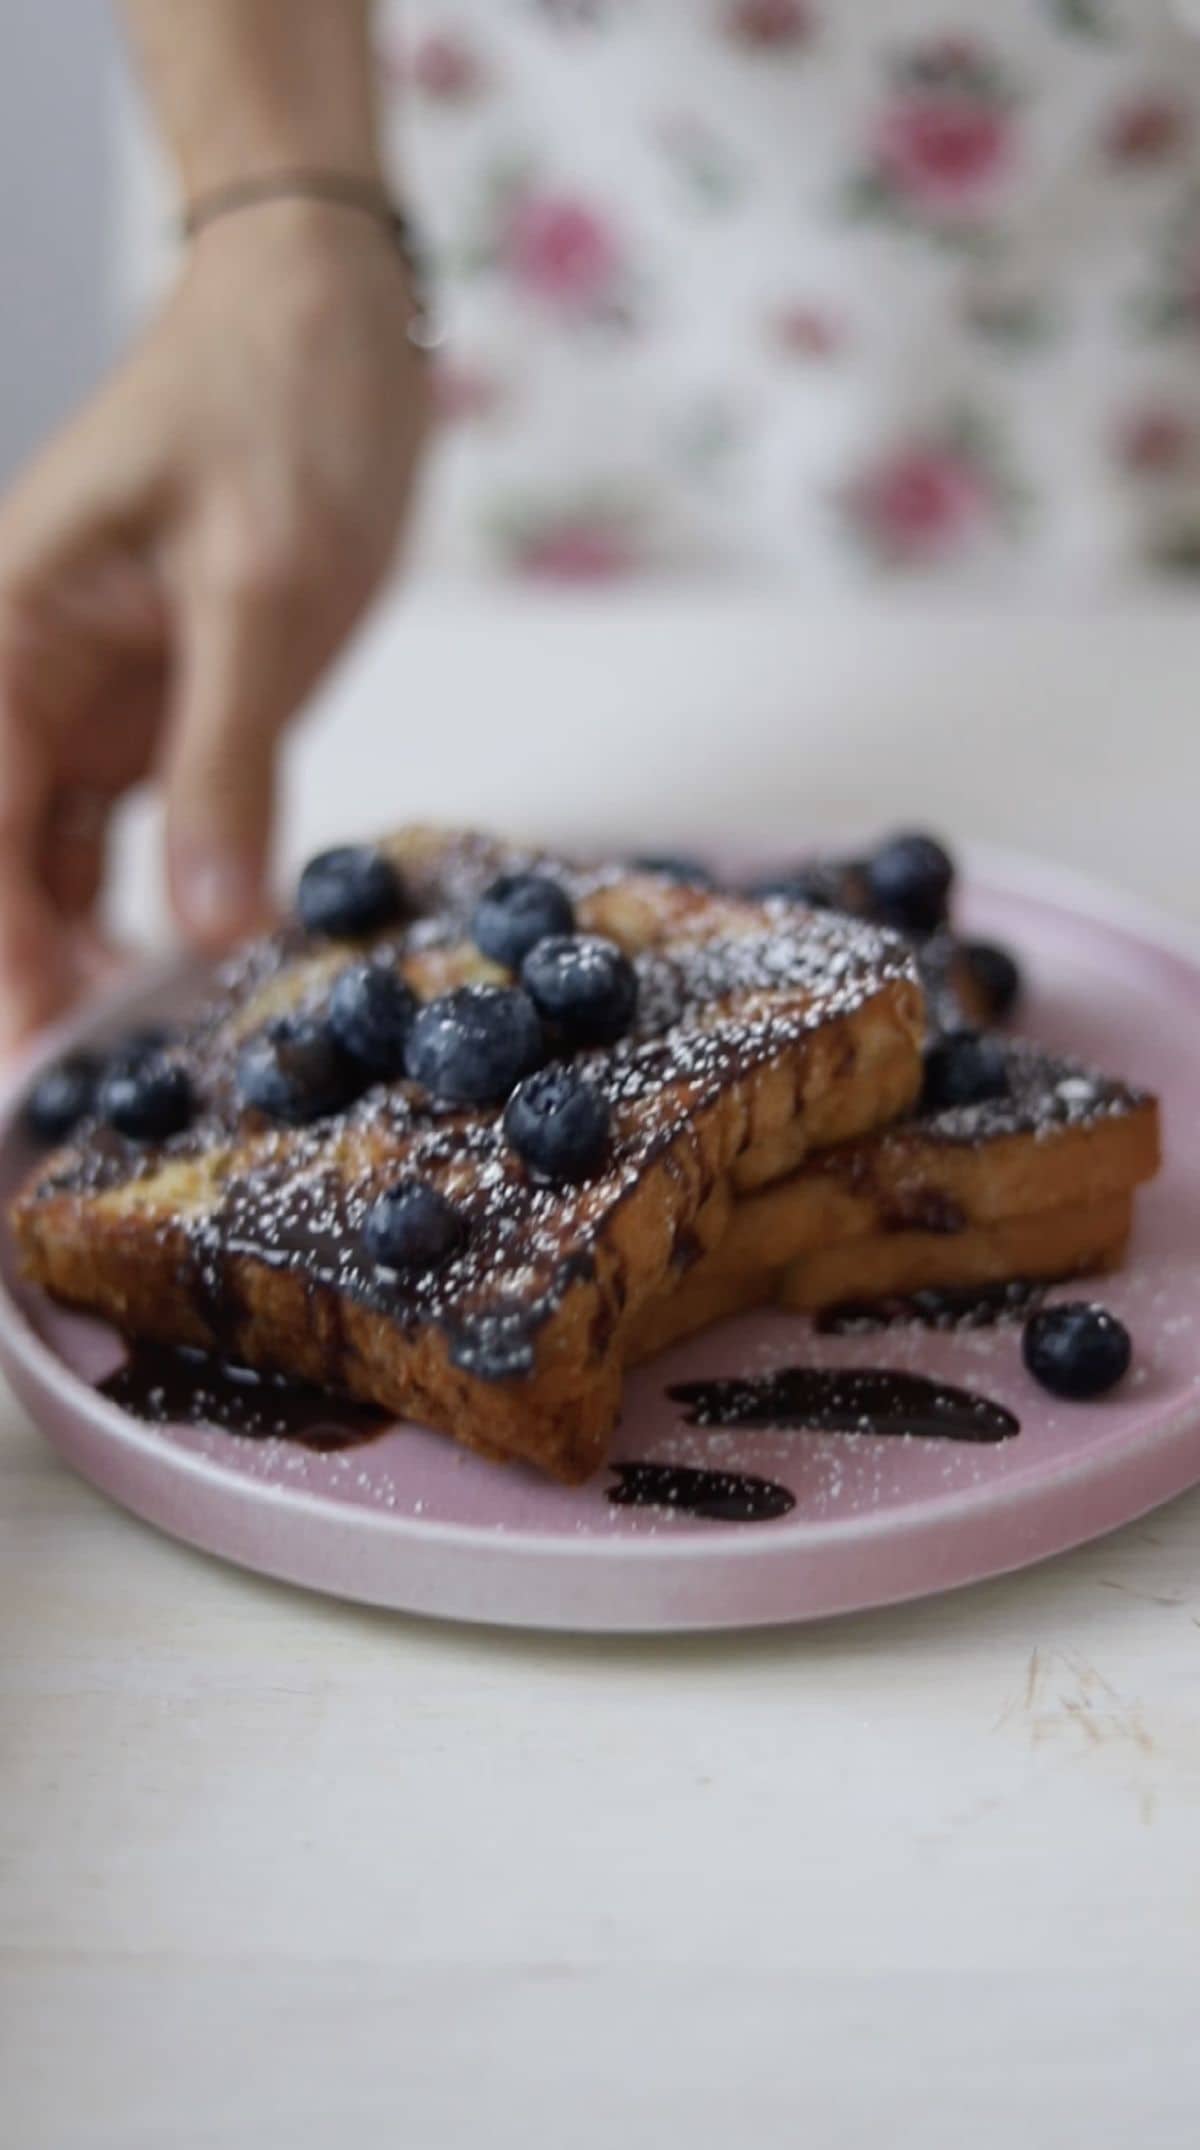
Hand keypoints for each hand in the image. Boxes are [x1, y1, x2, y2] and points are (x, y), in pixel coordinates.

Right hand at [0, 202, 429, 1050]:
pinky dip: (149, 906)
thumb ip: (230, 763)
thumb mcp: (264, 590)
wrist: (327, 314)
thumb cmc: (282, 410)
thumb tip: (206, 929)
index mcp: (6, 629)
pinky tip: (177, 974)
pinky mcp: (156, 716)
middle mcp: (24, 675)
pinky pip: (128, 835)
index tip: (33, 1055)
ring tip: (136, 1056)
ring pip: (52, 859)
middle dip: (31, 968)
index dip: (0, 944)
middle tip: (84, 1094)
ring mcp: (86, 700)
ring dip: (81, 952)